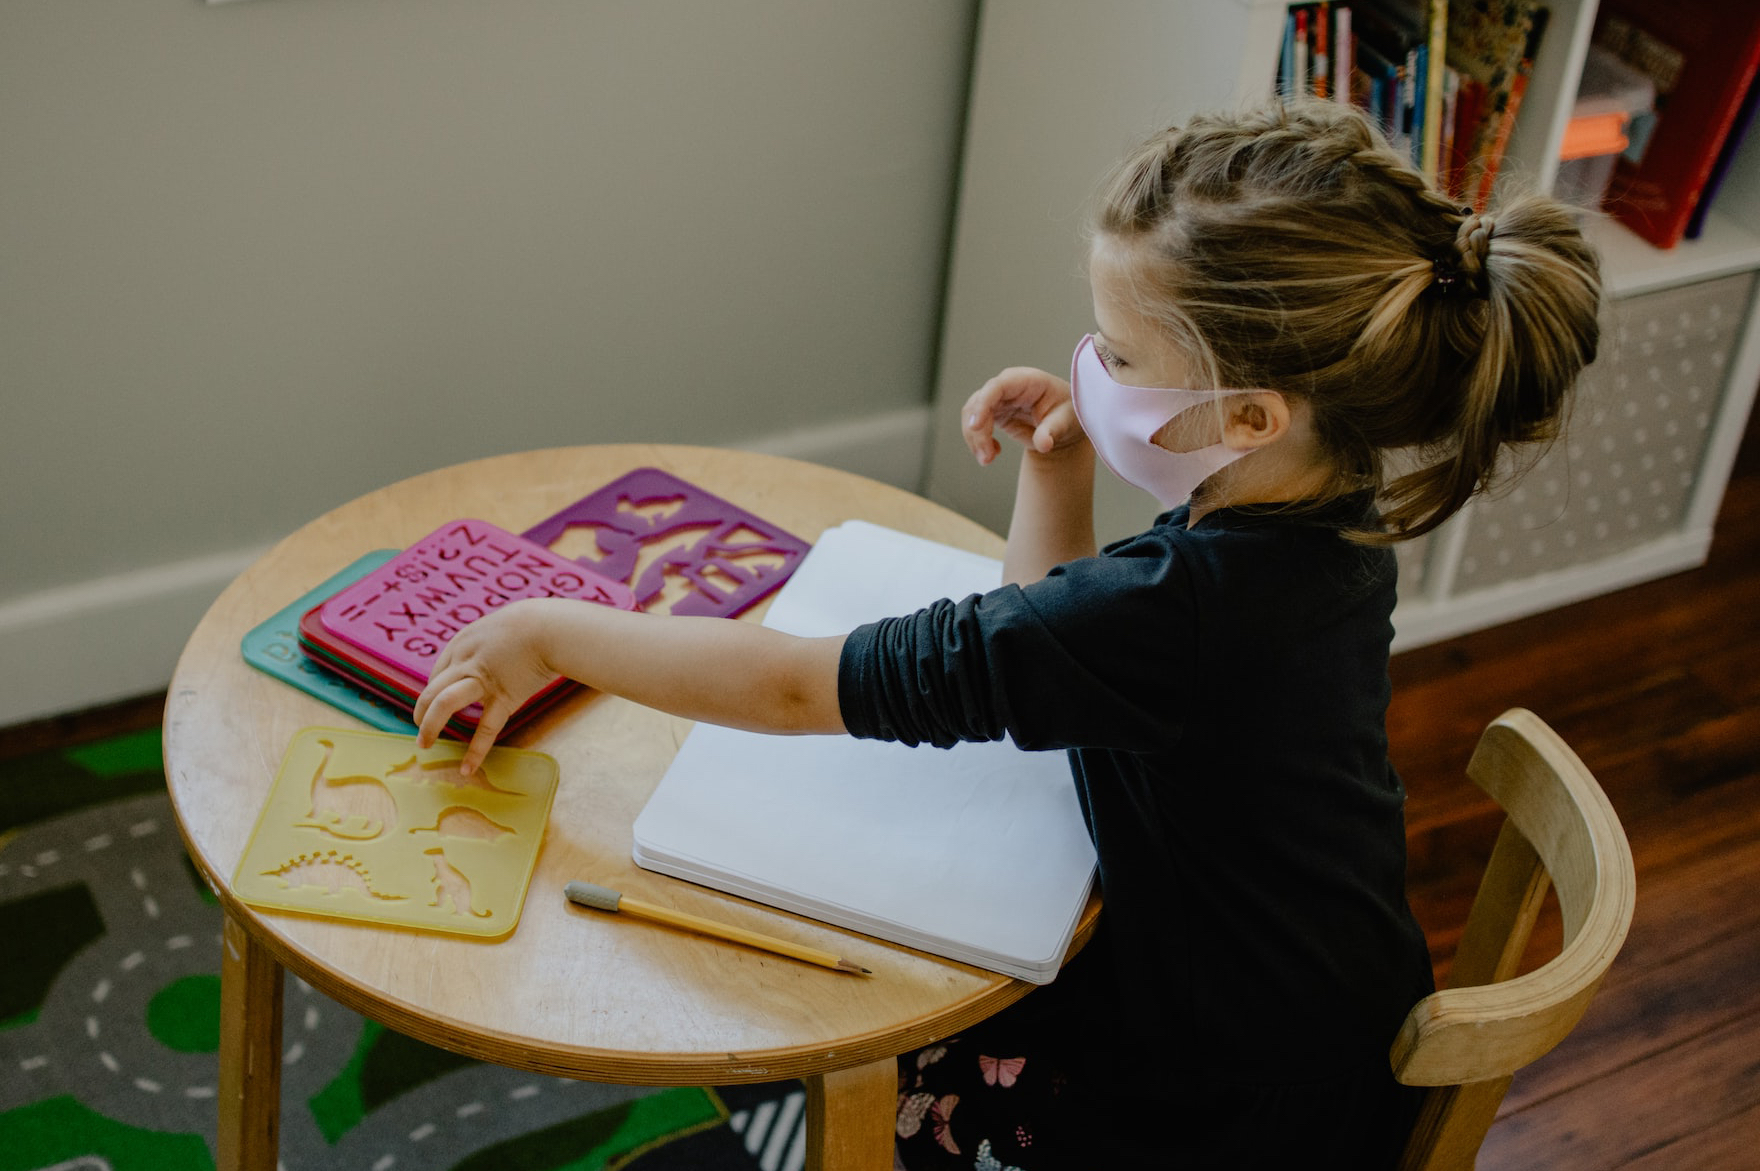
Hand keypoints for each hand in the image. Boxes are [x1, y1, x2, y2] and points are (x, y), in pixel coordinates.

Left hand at [412, 599, 558, 771]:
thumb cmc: (532, 625)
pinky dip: (475, 750)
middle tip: (418, 728)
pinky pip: (486, 728)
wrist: (552, 627)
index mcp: (462, 643)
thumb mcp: (497, 627)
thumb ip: (485, 645)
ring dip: (430, 726)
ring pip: (444, 703)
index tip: (431, 705)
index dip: (431, 692)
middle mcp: (465, 660)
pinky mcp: (504, 697)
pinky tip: (466, 769)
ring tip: (424, 744)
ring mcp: (483, 680)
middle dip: (422, 712)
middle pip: (432, 689)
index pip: (437, 672)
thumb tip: (486, 658)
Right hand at [961, 367, 1085, 465]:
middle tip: (986, 458)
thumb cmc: (1068, 414)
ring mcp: (999, 399)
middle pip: (979, 402)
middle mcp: (1008, 387)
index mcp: (1027, 381)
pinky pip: (975, 425)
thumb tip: (1044, 444)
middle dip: (977, 431)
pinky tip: (993, 453)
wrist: (1065, 425)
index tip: (975, 426)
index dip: (983, 404)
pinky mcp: (993, 412)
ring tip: (987, 460)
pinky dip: (978, 441)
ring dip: (974, 439)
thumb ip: (1053, 431)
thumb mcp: (1066, 422)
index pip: (997, 386)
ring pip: (972, 414)